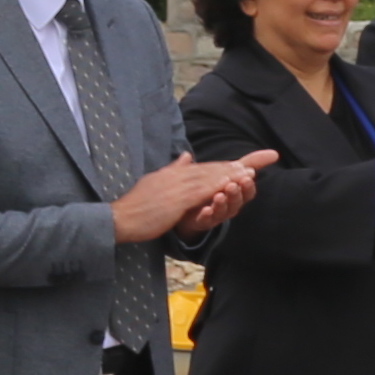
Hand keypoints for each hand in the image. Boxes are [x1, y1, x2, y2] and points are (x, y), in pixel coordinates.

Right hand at [114, 149, 274, 241]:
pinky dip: (217, 187)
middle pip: (209, 170)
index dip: (224, 166)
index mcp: (173, 174)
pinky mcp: (176, 200)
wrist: (119, 219)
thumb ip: (173, 170)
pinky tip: (231, 187)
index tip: (244, 164)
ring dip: (230, 175)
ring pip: (208, 178)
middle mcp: (176, 176)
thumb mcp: (155, 183)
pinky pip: (200, 192)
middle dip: (233, 167)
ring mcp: (176, 186)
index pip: (202, 168)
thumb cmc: (137, 207)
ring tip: (249, 173)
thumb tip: (185, 155)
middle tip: (255, 165)